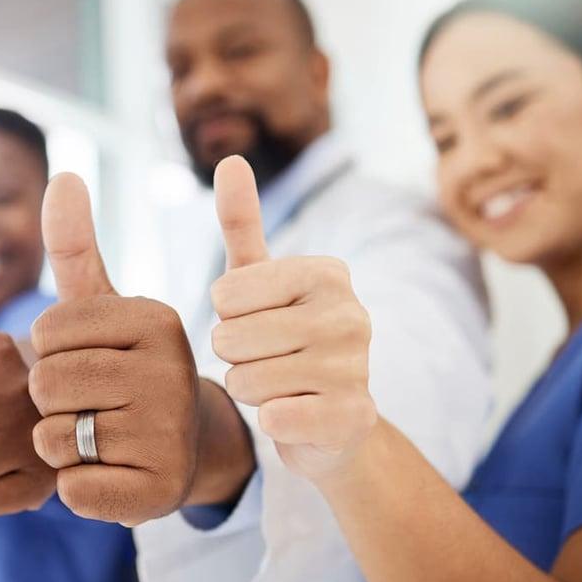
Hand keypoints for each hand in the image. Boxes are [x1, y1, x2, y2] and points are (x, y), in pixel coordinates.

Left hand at [28, 174, 199, 525]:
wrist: (183, 450)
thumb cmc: (127, 372)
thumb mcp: (103, 308)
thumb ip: (75, 245)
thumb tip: (64, 175)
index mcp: (155, 319)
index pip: (45, 331)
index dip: (48, 352)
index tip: (89, 359)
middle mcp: (171, 371)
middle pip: (44, 383)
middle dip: (51, 400)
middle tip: (94, 404)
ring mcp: (167, 434)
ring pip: (52, 438)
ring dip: (61, 445)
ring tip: (103, 437)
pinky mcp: (156, 492)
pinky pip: (70, 489)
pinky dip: (77, 486)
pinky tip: (112, 474)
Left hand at [210, 156, 376, 481]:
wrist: (329, 421)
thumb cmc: (283, 341)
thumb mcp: (258, 280)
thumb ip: (241, 223)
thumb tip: (230, 159)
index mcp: (327, 273)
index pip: (225, 295)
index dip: (225, 317)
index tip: (255, 322)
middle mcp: (351, 314)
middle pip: (231, 339)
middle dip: (232, 358)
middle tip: (264, 360)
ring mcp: (357, 367)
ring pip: (246, 381)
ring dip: (249, 390)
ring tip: (279, 386)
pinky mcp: (353, 416)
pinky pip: (274, 419)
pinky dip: (271, 422)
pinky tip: (294, 415)